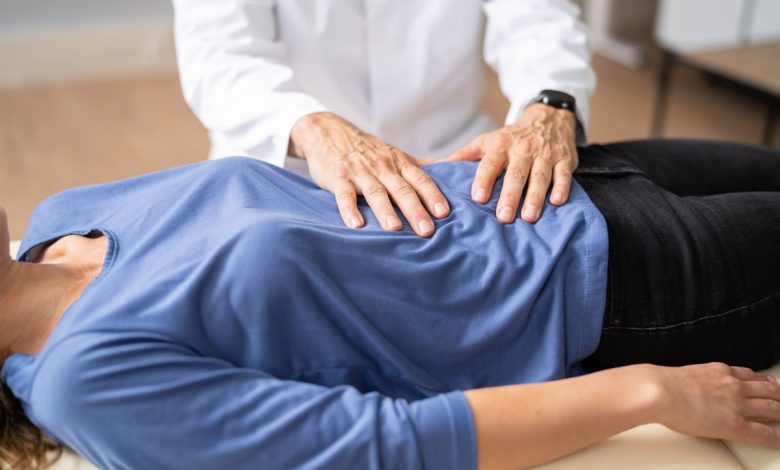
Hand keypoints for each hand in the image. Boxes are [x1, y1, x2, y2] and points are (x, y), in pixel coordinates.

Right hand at [289, 113, 448, 236]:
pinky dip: (349, 209)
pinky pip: (344, 195)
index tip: (444, 213)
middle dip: (415, 209)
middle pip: (401, 189)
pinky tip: (356, 225)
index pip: (420, 179)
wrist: (327, 131)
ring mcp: (359, 172)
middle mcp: (382, 167)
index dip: (432, 195)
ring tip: (395, 228)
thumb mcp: (393, 153)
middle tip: (426, 230)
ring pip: (376, 192)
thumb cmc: (365, 149)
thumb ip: (419, 165)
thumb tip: (451, 169)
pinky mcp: (338, 177)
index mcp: (398, 162)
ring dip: (385, 211)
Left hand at [447, 103, 577, 222]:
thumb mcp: (486, 142)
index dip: (483, 180)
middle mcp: (522, 150)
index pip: (490, 164)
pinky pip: (563, 174)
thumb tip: (430, 167)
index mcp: (500, 146)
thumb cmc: (511, 138)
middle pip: (515, 174)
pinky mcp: (564, 160)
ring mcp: (544, 154)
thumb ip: (462, 157)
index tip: (477, 198)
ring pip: (540, 177)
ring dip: (534, 197)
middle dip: (509, 196)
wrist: (548, 117)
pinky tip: (557, 202)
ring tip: (528, 217)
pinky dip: (561, 187)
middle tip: (503, 217)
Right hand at [654, 362, 779, 446]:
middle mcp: (734, 385)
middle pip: (768, 390)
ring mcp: (738, 404)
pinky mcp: (736, 425)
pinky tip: (779, 441)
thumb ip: (696, 379)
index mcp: (721, 371)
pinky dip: (776, 438)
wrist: (660, 392)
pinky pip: (764, 433)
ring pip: (773, 408)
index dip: (763, 382)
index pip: (750, 376)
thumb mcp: (686, 373)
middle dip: (778, 396)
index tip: (766, 386)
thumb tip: (689, 386)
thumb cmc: (662, 384)